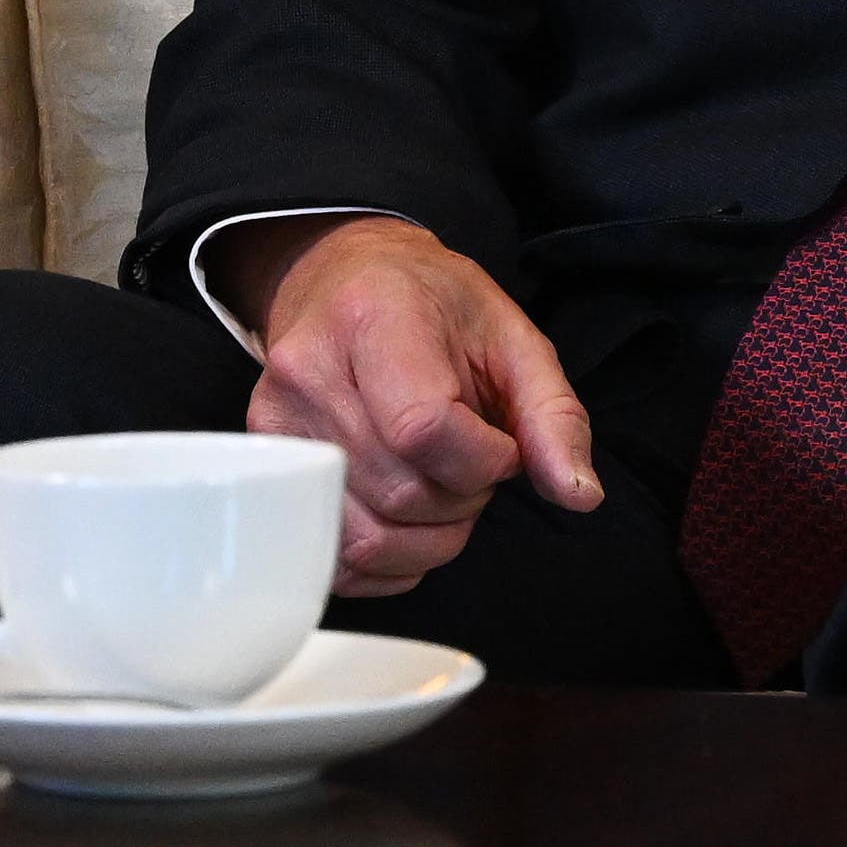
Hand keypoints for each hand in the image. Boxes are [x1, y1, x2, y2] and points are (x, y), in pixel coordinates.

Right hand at [236, 216, 602, 593]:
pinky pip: (329, 560)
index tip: (501, 447)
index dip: (483, 460)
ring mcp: (275, 427)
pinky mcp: (266, 473)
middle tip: (475, 465)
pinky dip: (386, 563)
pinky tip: (409, 521)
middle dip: (463, 499)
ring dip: (428, 537)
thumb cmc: (434, 308)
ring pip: (363, 537)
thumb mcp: (512, 338)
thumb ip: (553, 416)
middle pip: (400, 491)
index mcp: (375, 318)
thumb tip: (579, 494)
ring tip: (443, 488)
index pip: (423, 428)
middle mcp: (309, 372)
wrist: (346, 284)